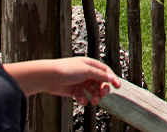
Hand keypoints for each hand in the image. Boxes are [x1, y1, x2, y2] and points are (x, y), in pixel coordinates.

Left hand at [6, 56, 120, 104]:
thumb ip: (99, 75)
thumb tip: (111, 77)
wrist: (49, 77)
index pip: (105, 71)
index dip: (112, 78)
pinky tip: (81, 100)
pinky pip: (83, 97)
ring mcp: (81, 82)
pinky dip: (84, 100)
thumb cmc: (67, 69)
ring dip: (95, 96)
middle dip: (103, 89)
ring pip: (93, 91)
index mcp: (91, 65)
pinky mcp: (74, 91)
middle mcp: (87, 73)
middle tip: (102, 94)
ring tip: (93, 101)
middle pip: (100, 82)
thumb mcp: (86, 70)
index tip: (117, 86)